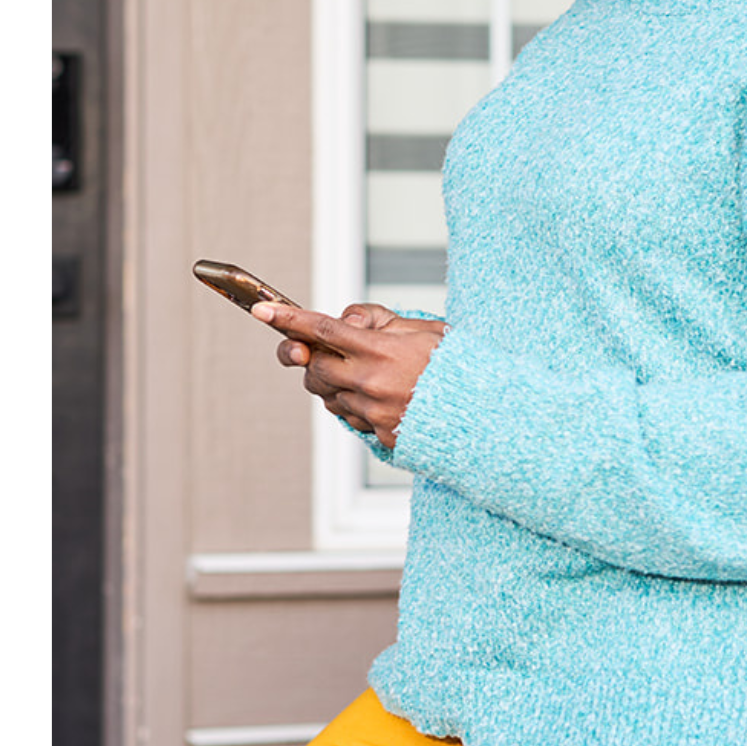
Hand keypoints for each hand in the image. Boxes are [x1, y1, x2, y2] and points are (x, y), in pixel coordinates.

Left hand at [253, 302, 446, 448]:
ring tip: (363, 373)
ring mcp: (373, 412)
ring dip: (333, 380)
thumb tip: (346, 321)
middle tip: (324, 349)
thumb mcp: (424, 329)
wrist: (484, 413)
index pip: (323, 329)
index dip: (288, 319)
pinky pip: (348, 416)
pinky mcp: (379, 434)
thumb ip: (379, 321)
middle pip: (314, 365)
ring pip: (327, 394)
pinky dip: (352, 402)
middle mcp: (370, 382)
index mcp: (381, 350)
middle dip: (311, 355)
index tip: (262, 311)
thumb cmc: (456, 365)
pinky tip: (377, 395)